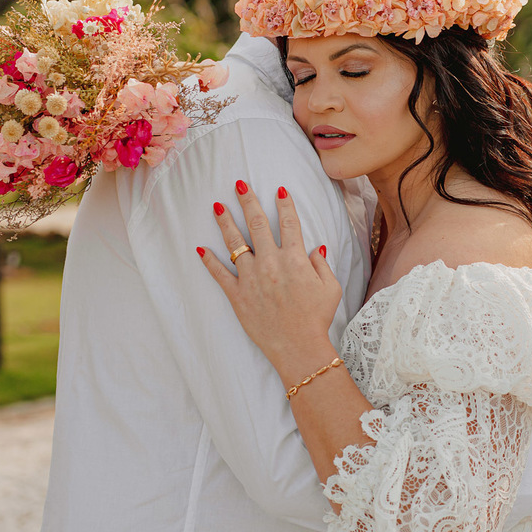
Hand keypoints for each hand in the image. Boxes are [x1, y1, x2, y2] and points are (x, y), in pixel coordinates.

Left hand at [196, 181, 341, 376]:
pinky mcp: (237, 295)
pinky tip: (200, 248)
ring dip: (225, 222)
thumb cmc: (317, 318)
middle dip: (248, 202)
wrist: (298, 347)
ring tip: (217, 206)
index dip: (284, 204)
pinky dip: (209, 261)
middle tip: (240, 185)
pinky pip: (219, 274)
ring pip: (234, 243)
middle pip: (257, 225)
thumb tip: (315, 246)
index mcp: (295, 259)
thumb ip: (322, 264)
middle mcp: (271, 263)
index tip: (279, 190)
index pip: (289, 223)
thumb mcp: (330, 288)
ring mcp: (251, 278)